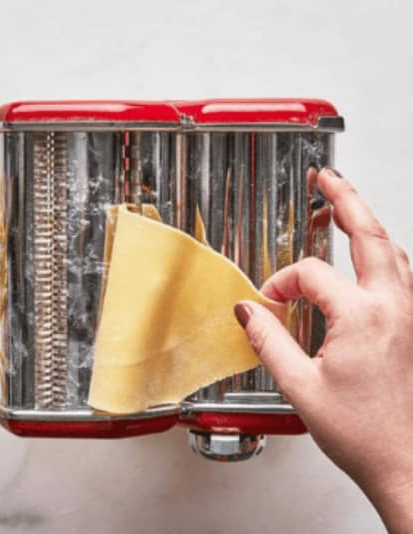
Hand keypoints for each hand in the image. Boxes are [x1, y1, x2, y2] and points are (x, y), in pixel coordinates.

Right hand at [234, 168, 412, 532]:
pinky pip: (400, 274)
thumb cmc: (363, 433)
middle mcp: (394, 308)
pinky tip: (370, 253)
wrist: (407, 464)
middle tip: (328, 179)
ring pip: (392, 251)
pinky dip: (381, 252)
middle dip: (346, 200)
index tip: (267, 302)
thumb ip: (268, 339)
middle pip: (371, 235)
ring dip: (367, 223)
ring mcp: (411, 315)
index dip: (281, 283)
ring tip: (345, 206)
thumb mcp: (299, 386)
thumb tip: (247, 309)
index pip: (310, 276)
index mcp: (363, 318)